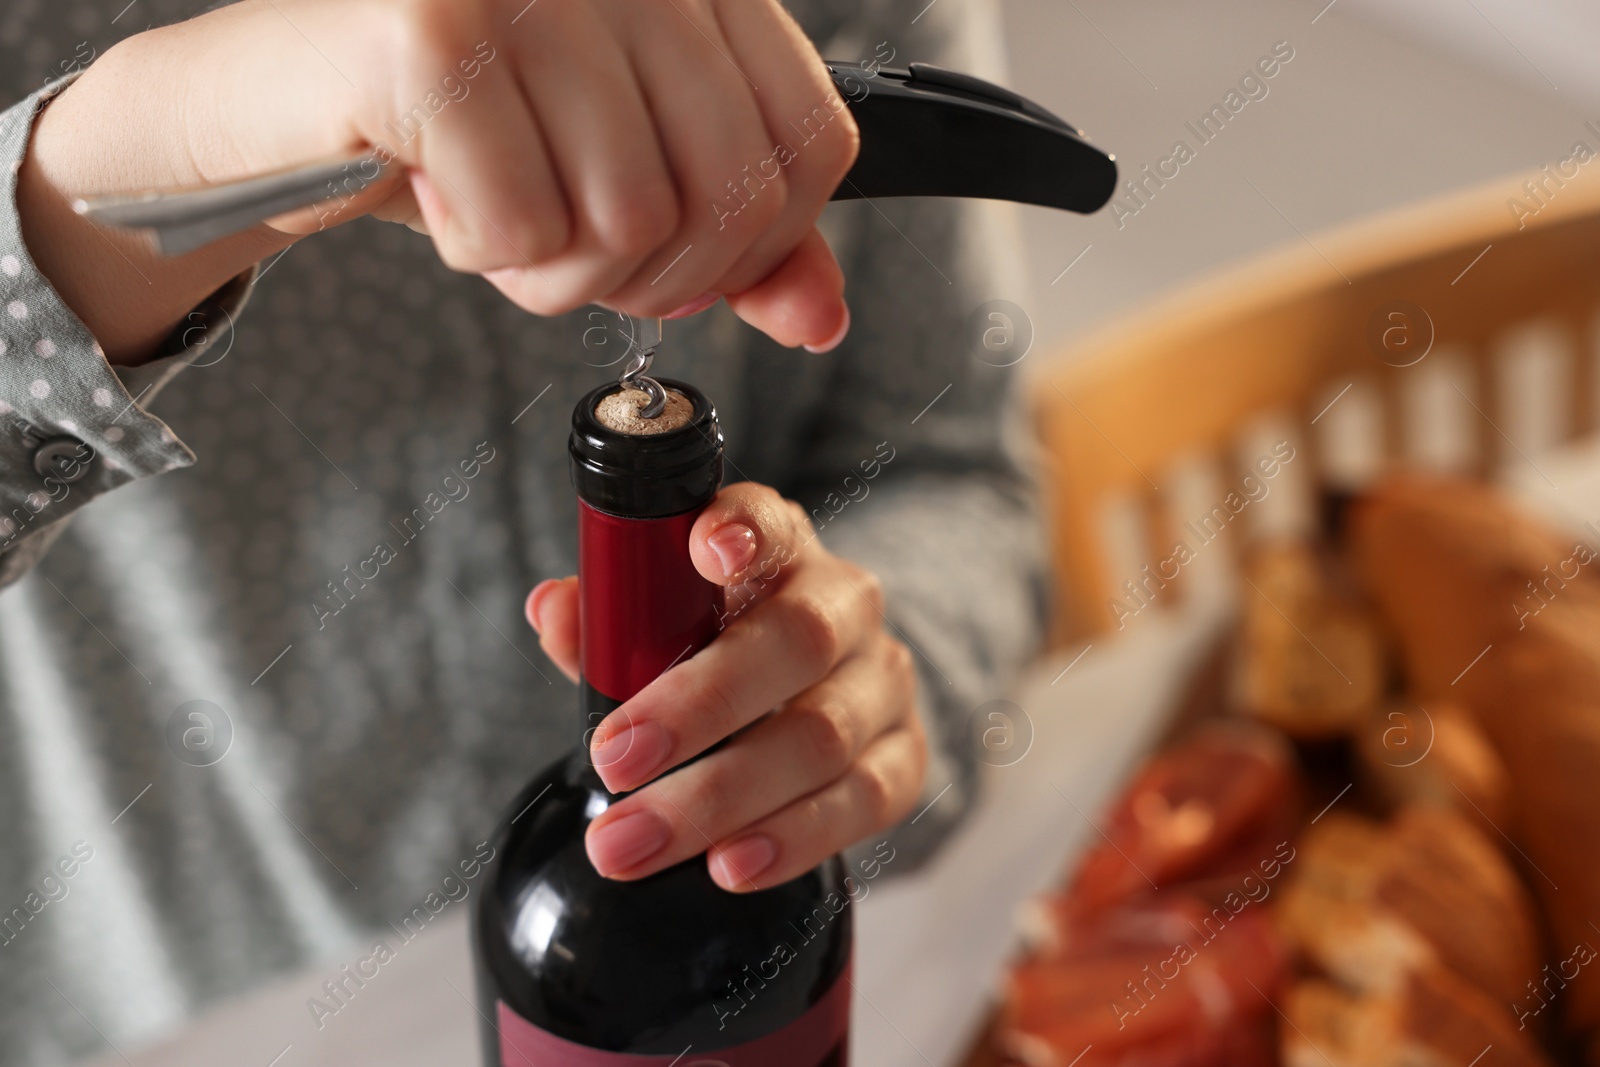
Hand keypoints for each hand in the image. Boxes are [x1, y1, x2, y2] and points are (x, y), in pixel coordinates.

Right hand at [20, 0, 857, 359]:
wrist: (284, 107)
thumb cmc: (464, 141)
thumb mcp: (618, 187)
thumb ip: (733, 244)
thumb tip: (820, 320)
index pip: (810, 141)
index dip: (759, 243)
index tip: (681, 258)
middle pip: (728, 196)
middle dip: (649, 275)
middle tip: (563, 241)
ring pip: (630, 221)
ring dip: (554, 268)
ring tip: (493, 208)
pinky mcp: (430, 36)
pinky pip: (524, 225)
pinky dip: (480, 250)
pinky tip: (439, 193)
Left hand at [525, 482, 927, 891]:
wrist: (823, 699)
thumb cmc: (720, 652)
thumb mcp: (661, 626)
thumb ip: (608, 619)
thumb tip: (554, 611)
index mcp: (779, 551)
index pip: (770, 521)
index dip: (743, 529)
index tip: (703, 549)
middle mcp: (846, 606)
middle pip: (796, 643)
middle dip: (696, 708)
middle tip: (612, 763)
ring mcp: (884, 683)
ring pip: (820, 737)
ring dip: (717, 800)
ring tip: (630, 845)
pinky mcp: (906, 757)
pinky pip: (862, 801)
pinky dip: (793, 839)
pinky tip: (730, 867)